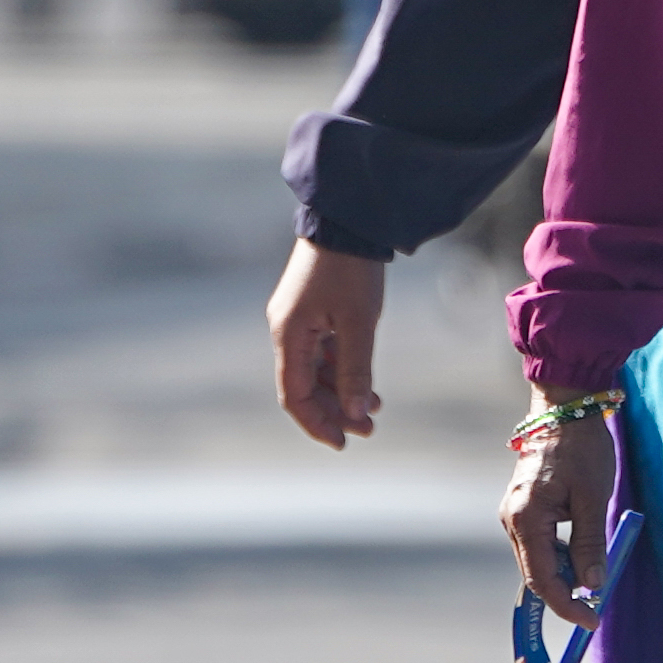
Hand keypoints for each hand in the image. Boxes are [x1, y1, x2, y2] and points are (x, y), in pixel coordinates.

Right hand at [269, 239, 387, 447]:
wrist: (349, 220)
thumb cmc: (352, 270)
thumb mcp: (359, 323)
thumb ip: (356, 371)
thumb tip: (357, 414)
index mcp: (289, 335)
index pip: (294, 395)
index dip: (316, 423)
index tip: (342, 443)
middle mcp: (287, 330)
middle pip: (304, 386)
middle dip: (334, 411)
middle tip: (367, 429)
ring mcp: (299, 320)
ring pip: (315, 370)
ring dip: (341, 392)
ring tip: (375, 409)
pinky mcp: (313, 310)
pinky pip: (323, 351)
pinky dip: (342, 369)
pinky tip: (368, 383)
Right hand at [503, 414, 619, 629]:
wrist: (566, 409)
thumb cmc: (582, 449)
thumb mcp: (593, 498)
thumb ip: (590, 543)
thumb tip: (592, 585)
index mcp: (525, 519)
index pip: (542, 580)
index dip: (567, 606)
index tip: (592, 621)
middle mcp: (512, 520)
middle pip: (536, 574)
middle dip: (565, 595)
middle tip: (596, 609)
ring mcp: (515, 514)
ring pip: (538, 561)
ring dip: (565, 576)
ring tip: (595, 580)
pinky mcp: (524, 508)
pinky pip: (540, 544)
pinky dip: (561, 557)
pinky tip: (582, 557)